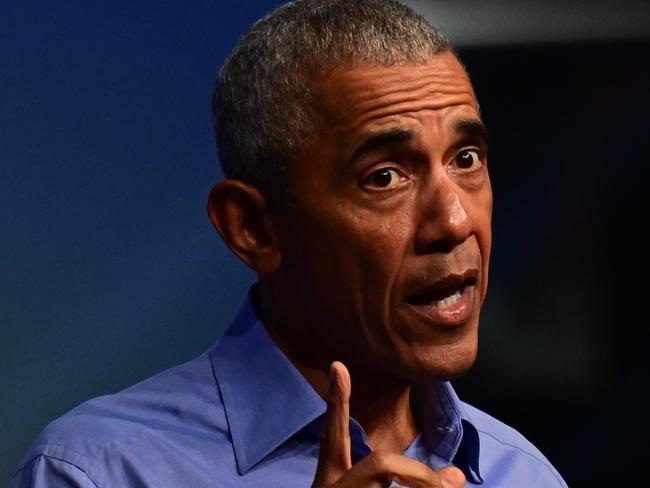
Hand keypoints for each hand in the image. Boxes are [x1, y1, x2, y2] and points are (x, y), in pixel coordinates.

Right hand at [311, 361, 465, 487]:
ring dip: (426, 485)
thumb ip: (410, 481)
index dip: (337, 402)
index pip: (334, 434)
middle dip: (419, 474)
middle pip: (380, 466)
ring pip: (384, 473)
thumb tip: (457, 477)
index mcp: (332, 479)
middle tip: (450, 486)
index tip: (339, 365)